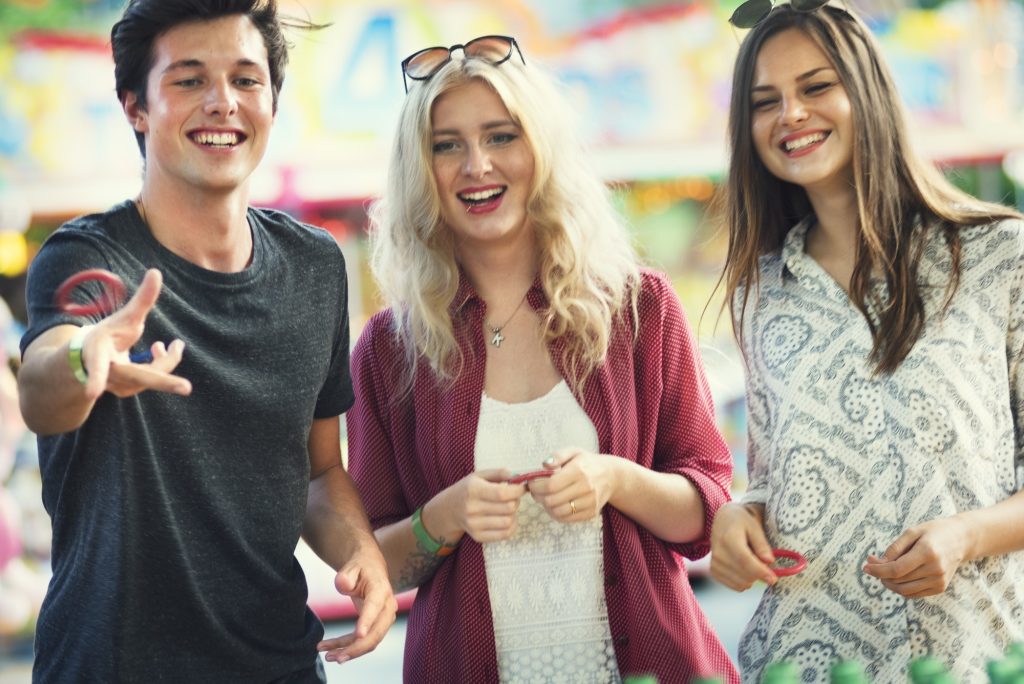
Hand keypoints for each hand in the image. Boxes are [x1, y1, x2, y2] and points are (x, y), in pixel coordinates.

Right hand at [79, 269, 190, 398]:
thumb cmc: (107, 336)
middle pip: (138, 378)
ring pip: (153, 375)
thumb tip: (156, 271)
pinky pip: (154, 378)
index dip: (96, 377)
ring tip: (175, 345)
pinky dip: (164, 362)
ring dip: (168, 358)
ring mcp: (118, 385)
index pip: (97, 366)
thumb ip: (142, 299)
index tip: (92, 393)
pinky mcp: (128, 390)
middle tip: (186, 387)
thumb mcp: (123, 317)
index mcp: (97, 354)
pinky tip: (161, 349)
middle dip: (164, 381)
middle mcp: (107, 373)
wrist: (89, 361)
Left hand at [316, 543, 397, 663]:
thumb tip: (343, 585)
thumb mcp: (351, 567)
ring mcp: (383, 619)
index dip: (367, 621)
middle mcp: (387, 607)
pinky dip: (348, 647)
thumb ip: (346, 575)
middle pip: (376, 633)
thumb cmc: (360, 567)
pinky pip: (363, 641)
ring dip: (350, 652)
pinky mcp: (376, 626)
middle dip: (356, 648)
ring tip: (328, 656)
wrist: (370, 567)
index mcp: (381, 590)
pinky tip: (331, 650)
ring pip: (370, 642)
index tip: (358, 634)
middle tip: (337, 657)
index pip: (375, 607)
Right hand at [433, 469, 526, 543]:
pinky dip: (512, 526)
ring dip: (513, 514)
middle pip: (508, 508)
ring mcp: (474, 525)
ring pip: (508, 522)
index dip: (517, 490)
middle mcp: (471, 508)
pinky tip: (506, 518)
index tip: (521, 487)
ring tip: (508, 508)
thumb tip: (517, 477)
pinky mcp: (478, 536)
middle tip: (512, 497)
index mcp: (473, 490)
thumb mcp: (479, 475)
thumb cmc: (468, 489)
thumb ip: (499, 473)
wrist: (449, 509)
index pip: (501, 493)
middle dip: (516, 500)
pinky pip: (505, 534)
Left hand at [526, 447, 614, 522]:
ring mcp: (589, 502)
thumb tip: (545, 465)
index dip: (536, 487)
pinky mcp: (591, 513)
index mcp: (578, 471)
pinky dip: (556, 514)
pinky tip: (555, 505)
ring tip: (545, 498)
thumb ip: (558, 456)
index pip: (551, 484)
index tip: (531, 484)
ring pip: (558, 512)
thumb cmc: (588, 463)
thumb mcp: (574, 452)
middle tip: (536, 492)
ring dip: (547, 507)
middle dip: (539, 497)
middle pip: (552, 500)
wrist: (612, 476)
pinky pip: (567, 519)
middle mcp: (585, 488)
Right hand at [710, 502, 777, 589]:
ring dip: (752, 578)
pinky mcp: (714, 571)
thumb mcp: (754, 527)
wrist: (723, 521)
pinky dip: (744, 581)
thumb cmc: (741, 522)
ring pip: (741, 584)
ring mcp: (714, 564)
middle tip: (763, 562)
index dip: (760, 572)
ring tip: (752, 562)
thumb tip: (769, 561)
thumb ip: (762, 544)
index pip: (744, 561)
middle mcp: (718, 553)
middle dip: (759, 575)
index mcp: (728, 539)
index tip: (773, 579)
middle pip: (744, 576)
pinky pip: (735, 586)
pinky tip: (745, 569)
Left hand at [862, 516, 970, 597]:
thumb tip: (878, 563)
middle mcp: (935, 569)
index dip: (878, 571)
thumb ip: (894, 548)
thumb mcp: (912, 532)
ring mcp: (939, 581)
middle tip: (872, 564)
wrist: (961, 539)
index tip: (865, 567)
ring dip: (889, 583)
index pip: (897, 569)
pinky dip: (901, 588)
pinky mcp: (940, 588)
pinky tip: (897, 577)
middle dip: (881, 575)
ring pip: (905, 590)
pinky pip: (914, 594)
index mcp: (927, 552)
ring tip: (884, 571)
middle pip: (899, 580)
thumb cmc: (933, 532)